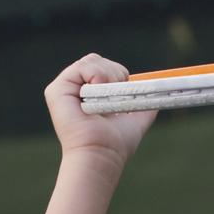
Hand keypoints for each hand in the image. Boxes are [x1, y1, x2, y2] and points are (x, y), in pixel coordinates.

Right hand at [44, 53, 157, 170]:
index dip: (119, 74)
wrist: (102, 153)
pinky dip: (98, 75)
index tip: (126, 92)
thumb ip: (145, 105)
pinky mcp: (56, 90)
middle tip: (118, 95)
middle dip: (116, 72)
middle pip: (97, 60)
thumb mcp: (137, 120)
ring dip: (109, 75)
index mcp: (89, 94)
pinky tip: (100, 92)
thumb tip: (156, 93)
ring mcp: (64, 89)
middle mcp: (74, 89)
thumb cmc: (116, 143)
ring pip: (91, 61)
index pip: (104, 67)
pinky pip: (81, 67)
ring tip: (109, 97)